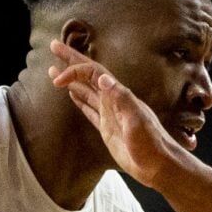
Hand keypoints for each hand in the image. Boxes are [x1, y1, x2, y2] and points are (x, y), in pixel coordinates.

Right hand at [49, 39, 186, 188]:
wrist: (157, 165)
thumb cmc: (151, 144)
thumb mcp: (136, 120)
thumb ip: (121, 98)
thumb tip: (102, 77)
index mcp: (119, 95)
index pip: (93, 73)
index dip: (74, 71)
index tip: (58, 79)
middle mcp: (112, 100)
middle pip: (88, 75)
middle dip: (71, 60)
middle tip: (53, 45)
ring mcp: (109, 114)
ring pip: (86, 91)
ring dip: (71, 80)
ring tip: (54, 70)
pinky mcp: (107, 128)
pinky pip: (90, 110)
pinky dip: (79, 100)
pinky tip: (72, 95)